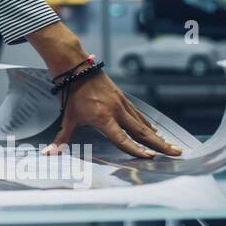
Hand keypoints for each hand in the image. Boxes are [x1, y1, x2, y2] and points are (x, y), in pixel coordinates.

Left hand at [25, 21, 180, 158]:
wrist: (76, 67)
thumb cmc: (71, 93)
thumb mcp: (67, 118)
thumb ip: (61, 138)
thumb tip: (49, 154)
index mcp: (103, 119)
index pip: (121, 139)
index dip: (135, 149)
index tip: (149, 157)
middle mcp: (116, 112)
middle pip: (141, 132)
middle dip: (159, 144)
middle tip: (176, 153)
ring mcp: (122, 104)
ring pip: (143, 123)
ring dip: (157, 136)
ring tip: (171, 146)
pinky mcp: (122, 98)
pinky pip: (138, 114)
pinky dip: (148, 123)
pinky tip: (155, 130)